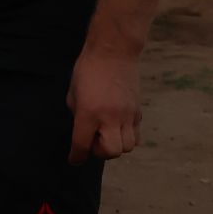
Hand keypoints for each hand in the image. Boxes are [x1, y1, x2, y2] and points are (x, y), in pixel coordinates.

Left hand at [66, 48, 141, 163]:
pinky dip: (127, 137)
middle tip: (93, 141)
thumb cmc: (88, 70)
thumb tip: (83, 130)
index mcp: (89, 113)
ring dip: (115, 146)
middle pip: (111, 152)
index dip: (77, 156)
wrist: (113, 53)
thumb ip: (78, 114)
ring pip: (128, 147)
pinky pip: (136, 135)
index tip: (74, 160)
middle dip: (100, 152)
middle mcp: (110, 117)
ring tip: (106, 133)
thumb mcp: (73, 93)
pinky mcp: (138, 112)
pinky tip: (118, 126)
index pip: (82, 145)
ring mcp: (127, 115)